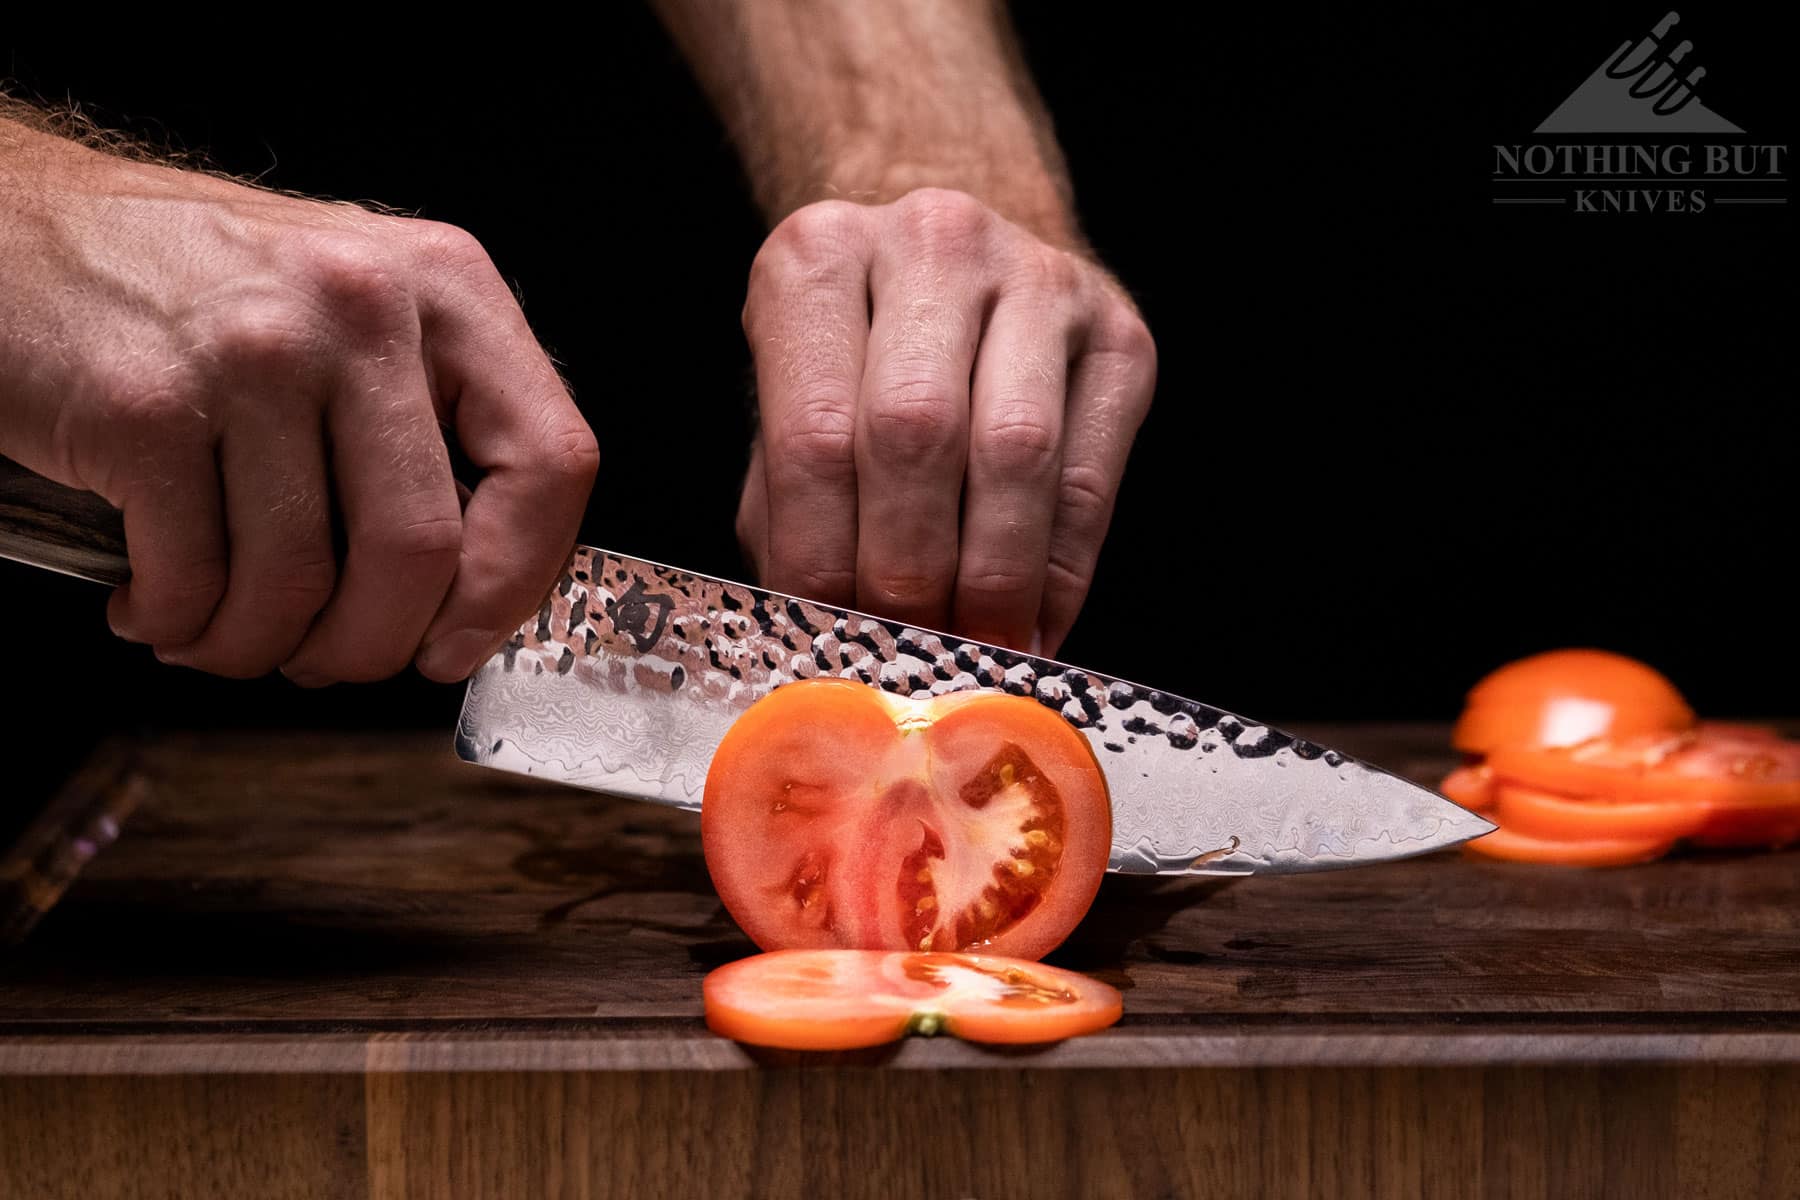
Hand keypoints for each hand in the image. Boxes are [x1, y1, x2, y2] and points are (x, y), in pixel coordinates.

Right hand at [0, 129, 597, 683]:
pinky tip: (154, 605)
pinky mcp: (145, 407)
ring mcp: (254, 353)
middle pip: (421, 551)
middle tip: (326, 659)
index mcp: (445, 285)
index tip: (463, 640)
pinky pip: (196, 581)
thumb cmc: (196, 288)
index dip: (515, 582)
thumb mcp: (352, 308)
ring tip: (222, 633)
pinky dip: (177, 625)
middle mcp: (361, 305)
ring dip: (259, 647)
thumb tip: (477, 586)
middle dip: (370, 646)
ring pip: (301, 585)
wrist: (12, 223)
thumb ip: (428, 419)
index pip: (550, 462)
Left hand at [736, 188, 1154, 655]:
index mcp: (818, 259)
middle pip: (916, 433)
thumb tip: (822, 633)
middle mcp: (931, 243)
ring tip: (972, 648)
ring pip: (1016, 452)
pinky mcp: (1121, 332)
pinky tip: (1033, 625)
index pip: (812, 434)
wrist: (959, 269)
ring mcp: (1038, 276)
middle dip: (910, 570)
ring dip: (991, 577)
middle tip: (906, 652)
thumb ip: (791, 512)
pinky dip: (1060, 574)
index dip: (823, 557)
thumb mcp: (791, 410)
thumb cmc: (858, 363)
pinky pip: (1091, 480)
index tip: (834, 635)